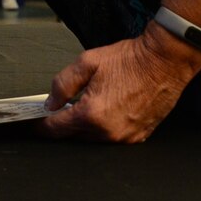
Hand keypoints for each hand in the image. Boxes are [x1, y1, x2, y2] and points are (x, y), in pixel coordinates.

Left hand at [37, 27, 200, 142]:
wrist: (165, 61)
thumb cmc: (130, 60)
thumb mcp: (88, 62)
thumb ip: (63, 84)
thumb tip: (51, 103)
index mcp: (92, 114)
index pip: (56, 129)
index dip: (42, 125)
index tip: (36, 122)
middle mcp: (108, 132)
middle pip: (74, 136)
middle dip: (65, 123)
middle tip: (64, 107)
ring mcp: (125, 137)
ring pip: (93, 139)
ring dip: (86, 126)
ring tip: (90, 103)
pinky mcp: (138, 136)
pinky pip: (112, 138)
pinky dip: (105, 128)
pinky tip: (109, 109)